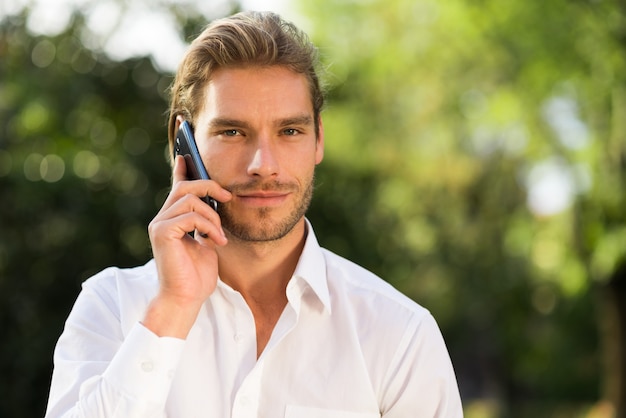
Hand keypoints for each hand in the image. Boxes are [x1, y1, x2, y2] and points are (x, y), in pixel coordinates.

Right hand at [143, 156, 231, 337]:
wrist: (186, 298)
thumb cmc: (197, 274)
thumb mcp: (207, 240)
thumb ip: (207, 219)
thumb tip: (217, 199)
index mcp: (174, 216)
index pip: (178, 182)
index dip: (183, 161)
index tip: (186, 138)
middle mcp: (162, 217)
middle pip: (186, 185)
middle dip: (210, 187)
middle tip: (229, 198)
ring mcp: (160, 224)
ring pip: (190, 199)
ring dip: (212, 216)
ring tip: (219, 236)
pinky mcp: (162, 232)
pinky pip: (191, 215)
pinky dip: (208, 227)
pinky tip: (214, 242)